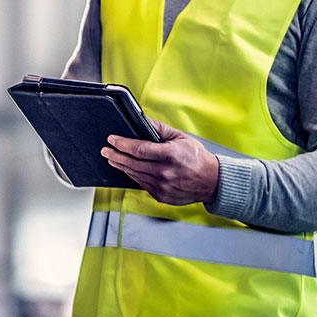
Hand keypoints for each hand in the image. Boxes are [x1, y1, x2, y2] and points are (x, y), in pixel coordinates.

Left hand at [100, 119, 218, 205]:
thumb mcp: (181, 138)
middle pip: (132, 163)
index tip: (112, 139)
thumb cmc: (197, 158)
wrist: (211, 182)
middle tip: (105, 150)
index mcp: (170, 155)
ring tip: (112, 158)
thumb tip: (143, 121)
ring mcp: (162, 186)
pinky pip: (141, 184)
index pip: (139, 149)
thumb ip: (160, 129)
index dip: (122, 144)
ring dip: (121, 165)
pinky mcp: (160, 195)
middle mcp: (165, 172)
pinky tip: (127, 169)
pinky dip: (132, 175)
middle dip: (115, 155)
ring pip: (134, 174)